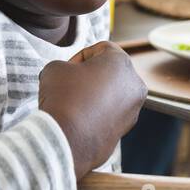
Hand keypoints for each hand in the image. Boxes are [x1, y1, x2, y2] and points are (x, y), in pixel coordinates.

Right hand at [38, 41, 146, 177]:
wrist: (66, 140)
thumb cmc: (63, 98)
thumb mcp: (55, 68)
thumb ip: (66, 65)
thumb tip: (68, 76)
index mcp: (122, 62)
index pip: (101, 49)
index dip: (79, 56)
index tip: (67, 68)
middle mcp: (134, 84)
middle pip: (110, 72)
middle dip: (90, 76)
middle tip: (70, 84)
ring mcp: (133, 109)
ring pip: (112, 94)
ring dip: (94, 95)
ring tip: (73, 103)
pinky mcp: (125, 129)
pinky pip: (110, 114)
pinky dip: (97, 113)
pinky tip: (79, 119)